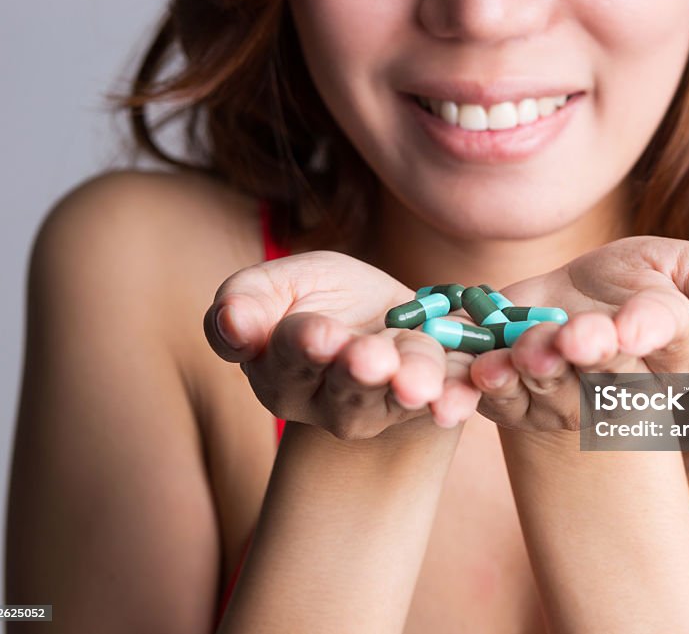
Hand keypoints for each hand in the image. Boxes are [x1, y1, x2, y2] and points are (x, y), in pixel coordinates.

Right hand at [203, 251, 479, 437]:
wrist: (377, 311)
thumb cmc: (314, 297)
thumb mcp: (276, 284)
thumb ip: (246, 302)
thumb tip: (230, 322)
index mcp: (281, 372)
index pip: (289, 359)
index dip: (302, 346)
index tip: (317, 333)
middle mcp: (329, 401)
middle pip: (345, 389)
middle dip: (359, 371)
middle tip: (370, 358)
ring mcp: (383, 405)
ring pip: (395, 397)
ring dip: (410, 386)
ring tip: (419, 383)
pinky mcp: (430, 399)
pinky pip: (443, 401)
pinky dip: (454, 401)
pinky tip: (458, 402)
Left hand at [469, 237, 688, 430]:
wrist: (573, 305)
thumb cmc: (640, 283)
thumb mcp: (686, 266)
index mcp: (674, 347)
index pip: (667, 337)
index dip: (647, 330)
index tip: (631, 326)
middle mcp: (621, 383)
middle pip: (606, 369)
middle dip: (590, 352)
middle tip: (576, 337)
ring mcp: (567, 396)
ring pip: (551, 386)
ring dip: (537, 368)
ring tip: (527, 348)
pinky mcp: (518, 399)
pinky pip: (500, 398)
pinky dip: (488, 385)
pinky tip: (481, 368)